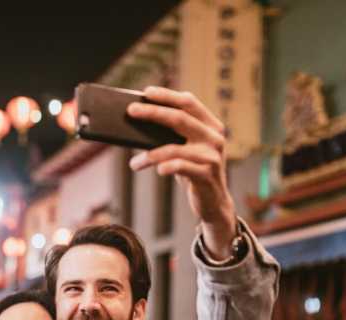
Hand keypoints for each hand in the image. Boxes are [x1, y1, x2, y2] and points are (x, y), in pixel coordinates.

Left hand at [126, 87, 236, 250]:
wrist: (213, 202)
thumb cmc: (193, 171)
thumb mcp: (187, 150)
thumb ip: (173, 135)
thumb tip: (139, 121)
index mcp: (210, 125)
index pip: (188, 102)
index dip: (167, 95)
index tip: (146, 92)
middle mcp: (214, 137)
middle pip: (179, 118)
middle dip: (152, 113)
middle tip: (131, 111)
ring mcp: (211, 156)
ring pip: (174, 148)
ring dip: (149, 155)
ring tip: (134, 163)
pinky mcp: (207, 174)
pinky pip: (180, 167)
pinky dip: (165, 167)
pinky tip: (157, 170)